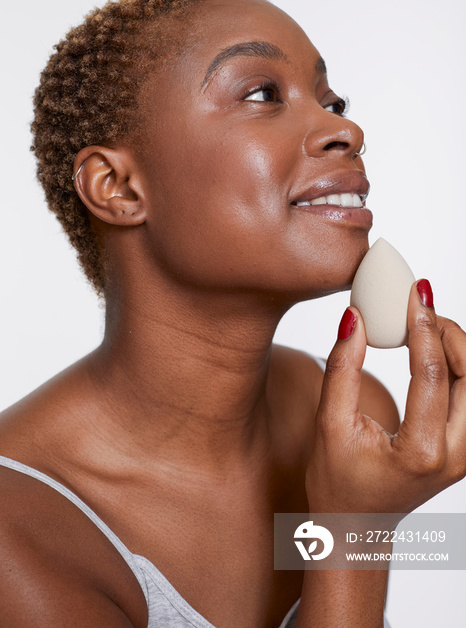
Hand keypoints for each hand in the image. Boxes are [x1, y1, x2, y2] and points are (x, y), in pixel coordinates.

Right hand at [306, 280, 465, 513]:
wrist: (358, 524)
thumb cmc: (337, 480)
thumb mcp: (329, 423)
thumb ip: (342, 368)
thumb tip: (355, 318)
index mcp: (422, 451)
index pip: (435, 374)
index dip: (424, 326)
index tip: (416, 293)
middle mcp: (457, 455)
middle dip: (449, 332)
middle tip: (418, 308)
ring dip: (457, 347)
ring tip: (423, 327)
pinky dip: (458, 365)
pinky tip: (432, 351)